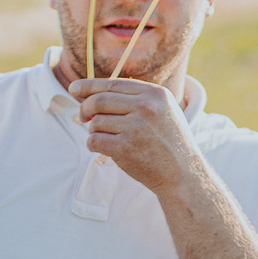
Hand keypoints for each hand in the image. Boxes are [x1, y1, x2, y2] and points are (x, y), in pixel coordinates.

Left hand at [69, 77, 199, 191]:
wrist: (183, 174)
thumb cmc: (169, 142)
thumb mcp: (163, 110)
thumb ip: (136, 97)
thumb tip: (95, 90)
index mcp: (155, 94)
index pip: (112, 84)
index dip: (89, 86)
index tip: (74, 89)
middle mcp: (146, 107)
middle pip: (99, 100)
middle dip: (85, 108)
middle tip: (82, 117)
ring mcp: (136, 128)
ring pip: (96, 122)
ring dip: (94, 131)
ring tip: (109, 139)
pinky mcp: (125, 148)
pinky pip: (94, 140)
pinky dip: (94, 145)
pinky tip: (105, 149)